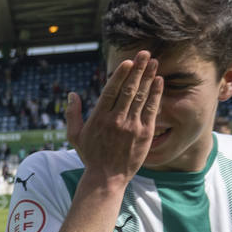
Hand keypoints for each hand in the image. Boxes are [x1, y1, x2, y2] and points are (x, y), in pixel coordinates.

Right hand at [67, 51, 162, 183]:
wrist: (107, 177)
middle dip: (138, 70)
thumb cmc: (90, 155)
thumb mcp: (75, 136)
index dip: (121, 75)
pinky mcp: (144, 133)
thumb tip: (72, 94)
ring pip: (141, 96)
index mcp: (99, 118)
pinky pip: (151, 109)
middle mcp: (116, 119)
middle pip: (129, 89)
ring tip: (154, 62)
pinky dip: (156, 94)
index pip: (111, 91)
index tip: (129, 61)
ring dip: (149, 77)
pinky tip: (159, 81)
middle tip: (146, 54)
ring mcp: (131, 126)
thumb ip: (72, 114)